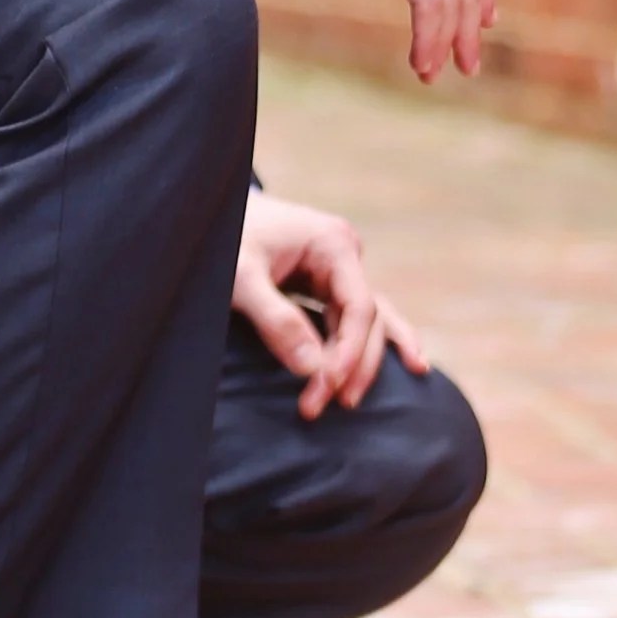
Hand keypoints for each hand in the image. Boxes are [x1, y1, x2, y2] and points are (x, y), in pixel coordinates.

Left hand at [232, 189, 428, 418]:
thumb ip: (275, 318)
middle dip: (351, 365)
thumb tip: (312, 368)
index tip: (328, 384)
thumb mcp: (241, 276)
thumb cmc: (224, 238)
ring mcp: (338, 269)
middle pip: (367, 319)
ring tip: (357, 401)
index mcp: (333, 243)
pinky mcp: (325, 284)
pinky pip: (354, 319)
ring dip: (361, 362)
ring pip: (366, 322)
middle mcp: (344, 255)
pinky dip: (368, 345)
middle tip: (324, 405)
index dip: (349, 352)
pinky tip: (406, 366)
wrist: (210, 212)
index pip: (359, 307)